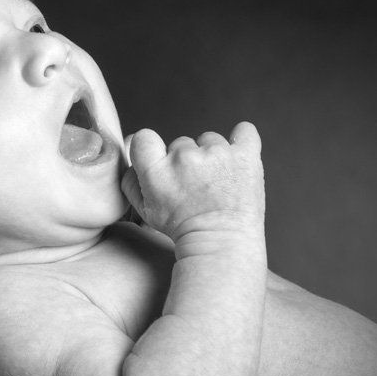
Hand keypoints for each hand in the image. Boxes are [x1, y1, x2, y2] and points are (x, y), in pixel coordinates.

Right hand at [121, 122, 264, 240]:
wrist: (220, 243)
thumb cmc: (183, 228)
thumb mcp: (144, 210)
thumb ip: (131, 180)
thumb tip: (133, 158)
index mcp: (158, 171)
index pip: (144, 138)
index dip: (152, 149)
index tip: (162, 163)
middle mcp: (185, 158)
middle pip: (181, 143)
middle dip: (186, 161)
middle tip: (195, 186)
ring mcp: (217, 154)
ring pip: (209, 140)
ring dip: (212, 156)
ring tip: (216, 182)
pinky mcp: (244, 156)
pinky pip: (245, 132)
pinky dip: (242, 140)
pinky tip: (236, 157)